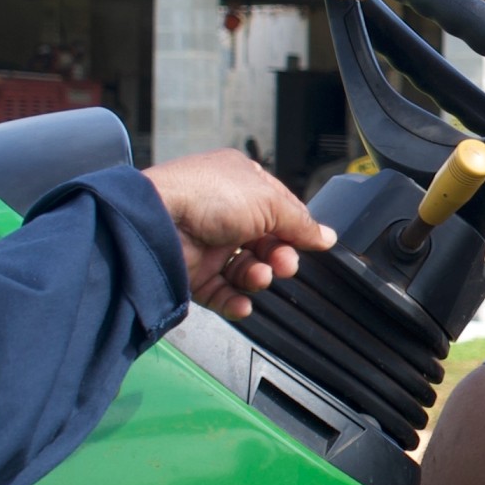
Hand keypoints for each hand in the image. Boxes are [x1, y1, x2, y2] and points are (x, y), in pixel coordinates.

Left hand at [143, 150, 334, 320]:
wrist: (158, 222)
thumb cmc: (206, 195)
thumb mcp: (269, 200)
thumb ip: (301, 222)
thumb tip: (327, 236)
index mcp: (240, 182)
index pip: (278, 208)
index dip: (295, 228)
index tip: (311, 243)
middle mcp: (223, 212)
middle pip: (265, 243)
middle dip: (279, 256)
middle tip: (284, 264)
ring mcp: (207, 243)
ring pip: (246, 270)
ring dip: (259, 277)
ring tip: (259, 278)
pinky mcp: (193, 273)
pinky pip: (222, 292)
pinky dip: (236, 300)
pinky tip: (244, 301)